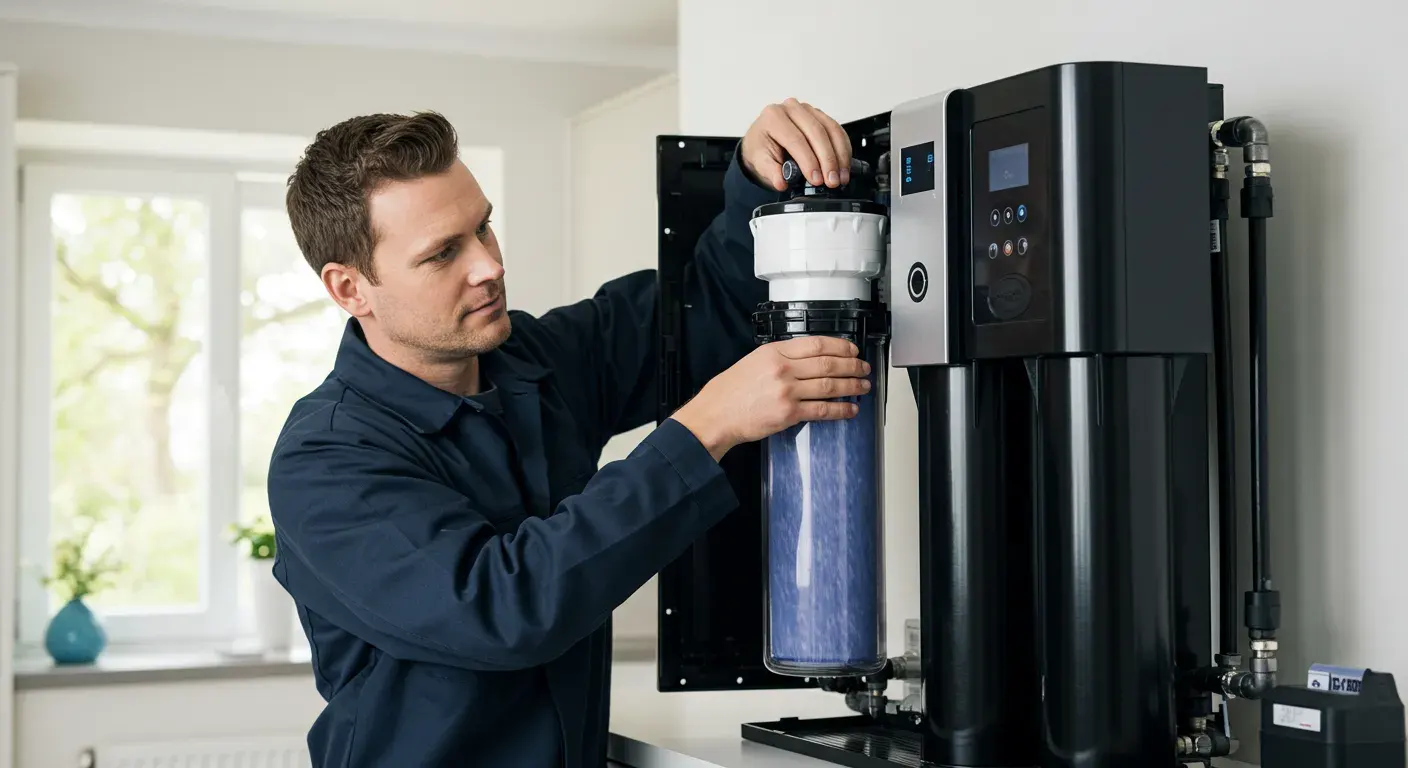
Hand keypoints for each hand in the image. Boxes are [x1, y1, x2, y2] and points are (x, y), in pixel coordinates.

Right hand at [671, 336, 870, 460]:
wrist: (715, 415)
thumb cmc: (729, 391)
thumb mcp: (753, 361)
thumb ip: (780, 358)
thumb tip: (808, 360)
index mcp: (774, 352)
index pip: (816, 344)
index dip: (840, 346)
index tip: (852, 349)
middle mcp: (783, 369)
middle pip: (828, 364)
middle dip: (852, 366)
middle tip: (864, 368)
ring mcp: (787, 392)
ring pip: (829, 386)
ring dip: (851, 386)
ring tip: (863, 386)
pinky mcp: (789, 414)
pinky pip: (822, 410)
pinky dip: (840, 410)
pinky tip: (850, 409)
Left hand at [740, 98, 852, 191]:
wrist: (764, 142)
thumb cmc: (762, 148)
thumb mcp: (760, 162)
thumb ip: (771, 172)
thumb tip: (781, 182)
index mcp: (773, 117)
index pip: (795, 139)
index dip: (808, 161)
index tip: (816, 179)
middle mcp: (791, 109)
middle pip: (816, 132)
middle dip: (827, 160)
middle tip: (831, 180)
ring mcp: (808, 110)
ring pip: (831, 130)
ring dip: (839, 156)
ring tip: (840, 177)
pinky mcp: (820, 116)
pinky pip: (837, 130)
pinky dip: (843, 149)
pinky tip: (843, 166)